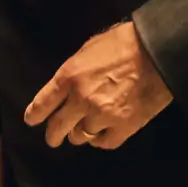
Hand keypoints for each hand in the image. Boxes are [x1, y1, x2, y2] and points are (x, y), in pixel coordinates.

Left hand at [24, 21, 173, 150]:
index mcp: (70, 76)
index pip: (44, 102)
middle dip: (53, 135)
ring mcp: (102, 116)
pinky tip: (101, 135)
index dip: (35, 114)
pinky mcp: (123, 127)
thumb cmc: (122, 43)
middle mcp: (81, 99)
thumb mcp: (88, 49)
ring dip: (80, 134)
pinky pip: (104, 143)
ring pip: (81, 136)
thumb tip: (68, 85)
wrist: (156, 53)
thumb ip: (74, 71)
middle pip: (58, 127)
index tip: (31, 120)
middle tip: (53, 138)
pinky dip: (100, 140)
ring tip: (82, 131)